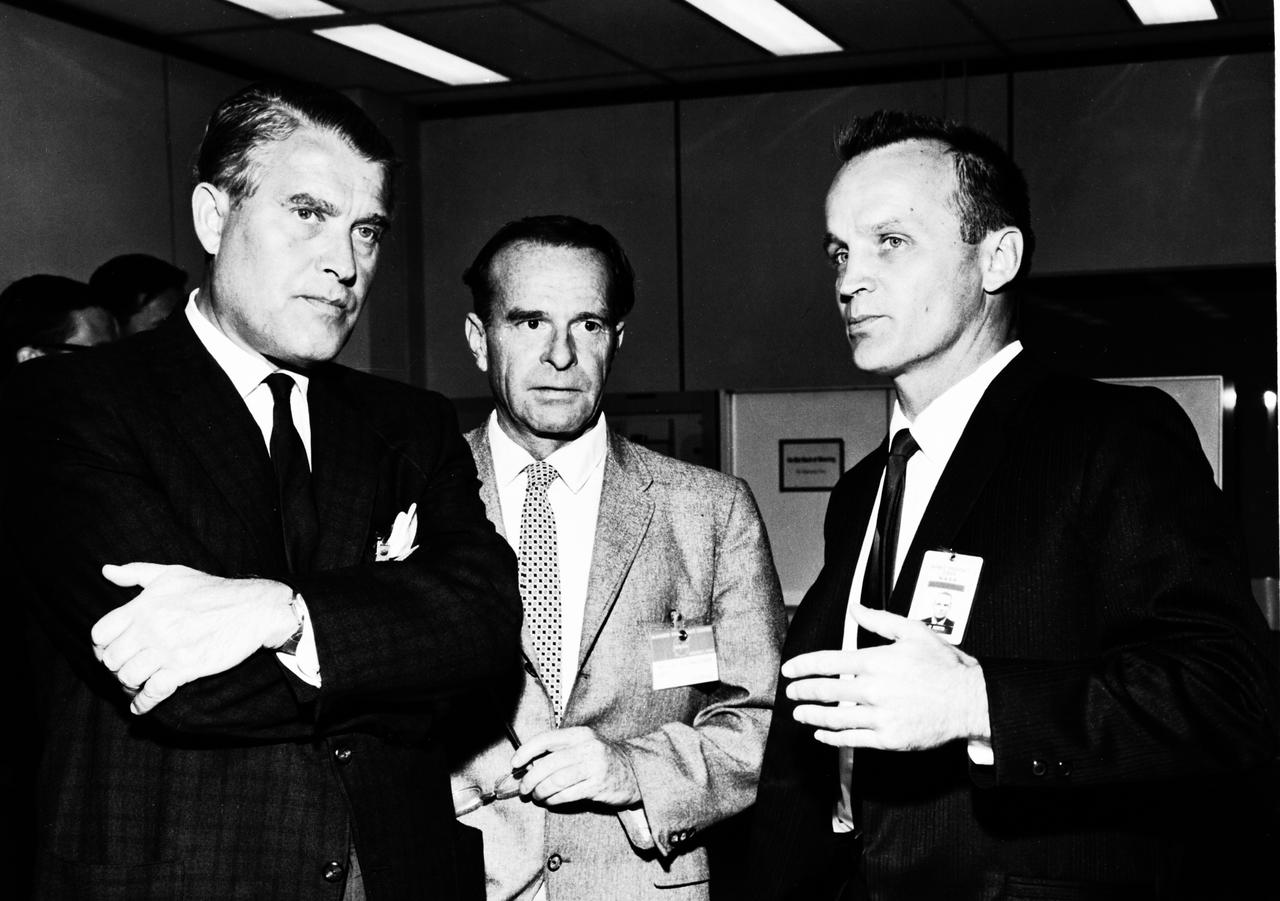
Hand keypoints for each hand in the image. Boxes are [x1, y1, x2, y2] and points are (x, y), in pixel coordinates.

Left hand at [93, 563, 296, 714]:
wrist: (253, 608)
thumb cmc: (212, 590)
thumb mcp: (173, 574)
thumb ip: (136, 572)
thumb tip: (106, 571)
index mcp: (144, 606)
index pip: (100, 633)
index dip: (101, 646)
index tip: (112, 650)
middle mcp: (151, 628)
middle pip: (112, 659)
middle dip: (116, 667)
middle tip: (128, 668)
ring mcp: (168, 649)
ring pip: (128, 677)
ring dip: (129, 685)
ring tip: (137, 684)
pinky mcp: (185, 668)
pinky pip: (152, 692)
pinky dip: (143, 704)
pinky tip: (141, 706)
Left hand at [509, 726, 641, 807]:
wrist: (635, 771)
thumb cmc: (603, 759)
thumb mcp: (584, 746)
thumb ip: (560, 751)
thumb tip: (530, 764)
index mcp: (580, 734)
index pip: (546, 739)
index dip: (526, 751)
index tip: (515, 763)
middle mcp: (587, 748)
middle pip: (547, 764)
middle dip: (530, 779)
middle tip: (524, 788)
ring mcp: (594, 767)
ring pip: (555, 781)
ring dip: (540, 792)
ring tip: (537, 796)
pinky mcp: (597, 787)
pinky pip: (566, 795)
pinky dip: (553, 800)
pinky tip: (550, 801)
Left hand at [783, 604, 989, 750]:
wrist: (970, 701)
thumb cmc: (945, 667)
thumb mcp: (913, 632)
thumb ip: (879, 620)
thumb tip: (855, 608)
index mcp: (876, 661)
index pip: (827, 662)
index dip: (803, 666)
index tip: (790, 670)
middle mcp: (874, 689)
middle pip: (825, 690)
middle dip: (802, 691)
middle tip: (791, 692)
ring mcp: (880, 716)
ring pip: (834, 717)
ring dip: (811, 716)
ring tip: (799, 713)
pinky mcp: (889, 738)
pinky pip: (852, 740)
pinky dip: (832, 738)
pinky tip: (822, 734)